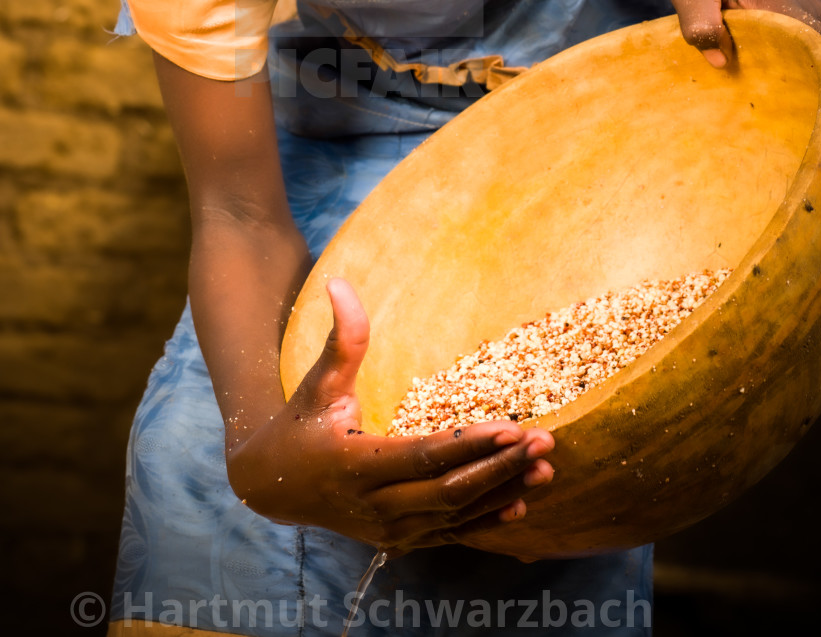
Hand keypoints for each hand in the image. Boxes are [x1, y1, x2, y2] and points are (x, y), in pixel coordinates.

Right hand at [227, 278, 554, 554]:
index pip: (424, 457)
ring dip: (504, 492)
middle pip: (450, 491)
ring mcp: (391, 530)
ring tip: (547, 467)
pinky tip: (523, 502)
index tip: (512, 427)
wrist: (274, 487)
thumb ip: (340, 339)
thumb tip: (340, 282)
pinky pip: (452, 533)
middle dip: (501, 468)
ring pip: (457, 516)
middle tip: (545, 442)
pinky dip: (488, 521)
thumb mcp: (317, 383)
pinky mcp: (401, 538)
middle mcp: (377, 506)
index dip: (469, 444)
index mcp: (357, 465)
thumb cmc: (300, 424)